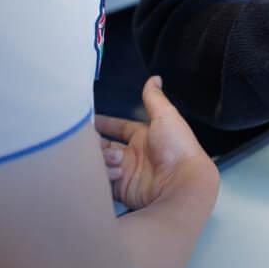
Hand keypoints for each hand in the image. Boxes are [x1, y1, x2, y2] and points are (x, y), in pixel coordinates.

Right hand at [95, 77, 217, 209]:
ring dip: (104, 157)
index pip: (120, 127)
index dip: (105, 123)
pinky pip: (103, 180)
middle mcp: (134, 154)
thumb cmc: (176, 147)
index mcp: (145, 136)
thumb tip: (154, 78)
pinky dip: (106, 174)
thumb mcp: (165, 116)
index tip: (88, 120)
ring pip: (101, 161)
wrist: (180, 183)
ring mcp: (126, 172)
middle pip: (106, 144)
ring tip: (116, 158)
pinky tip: (118, 172)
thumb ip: (154, 98)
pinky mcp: (121, 189)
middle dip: (97, 142)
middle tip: (89, 140)